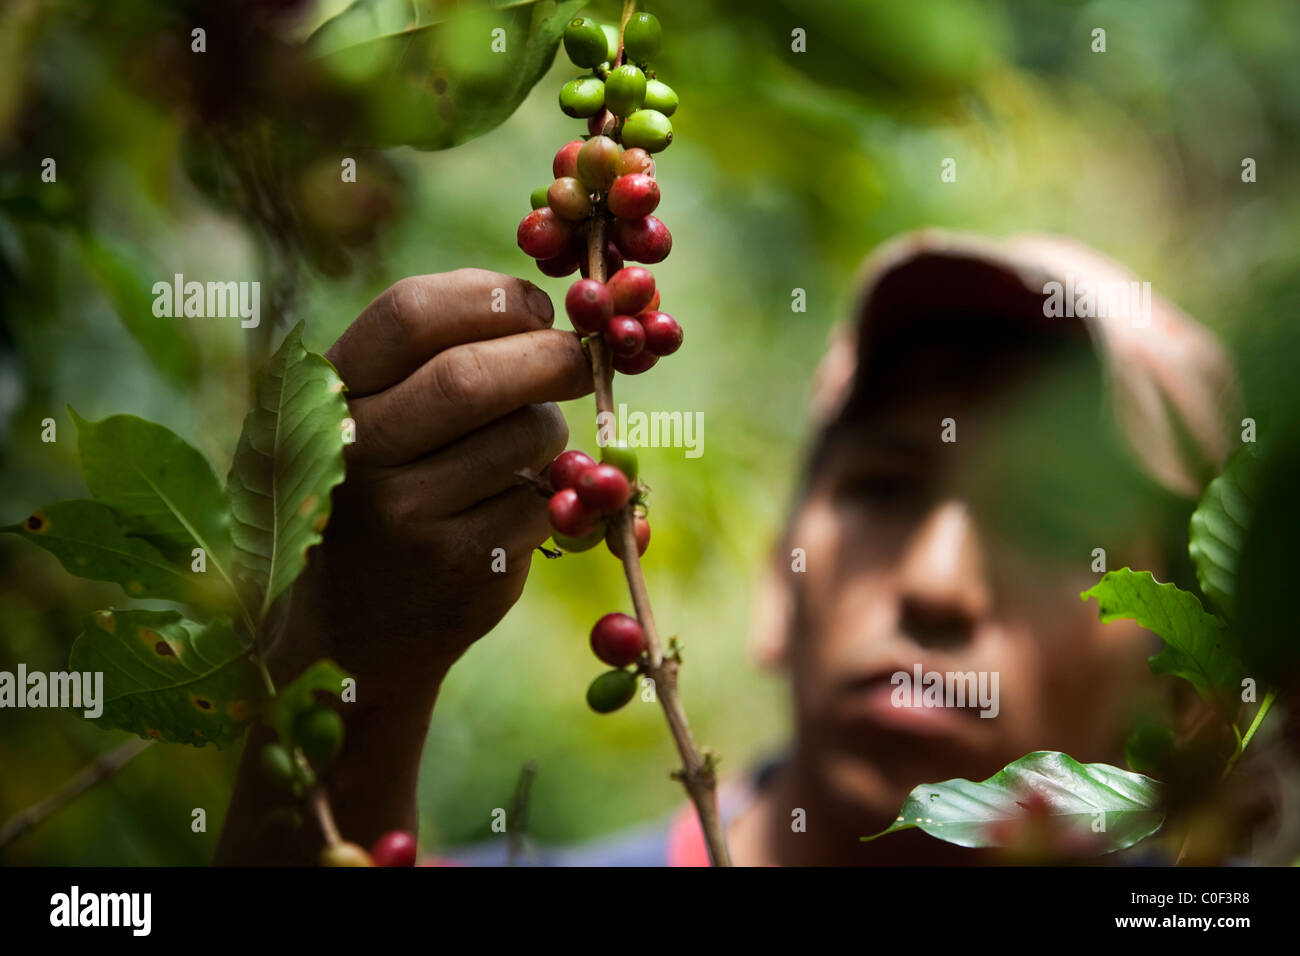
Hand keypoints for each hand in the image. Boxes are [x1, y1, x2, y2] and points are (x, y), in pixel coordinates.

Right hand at [273, 268, 591, 701]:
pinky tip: (518, 504)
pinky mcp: (462, 566)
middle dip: (550, 356)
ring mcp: (407, 516)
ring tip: (528, 444)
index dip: (493, 296)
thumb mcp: (380, 414)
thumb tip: (542, 307)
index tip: (538, 306)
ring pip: (524, 436)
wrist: (361, 624)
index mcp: (335, 394)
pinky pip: (543, 499)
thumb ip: (435, 354)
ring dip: (549, 427)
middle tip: (582, 360)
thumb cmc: (390, 486)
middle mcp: (358, 452)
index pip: (410, 312)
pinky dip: (553, 492)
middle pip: (473, 375)